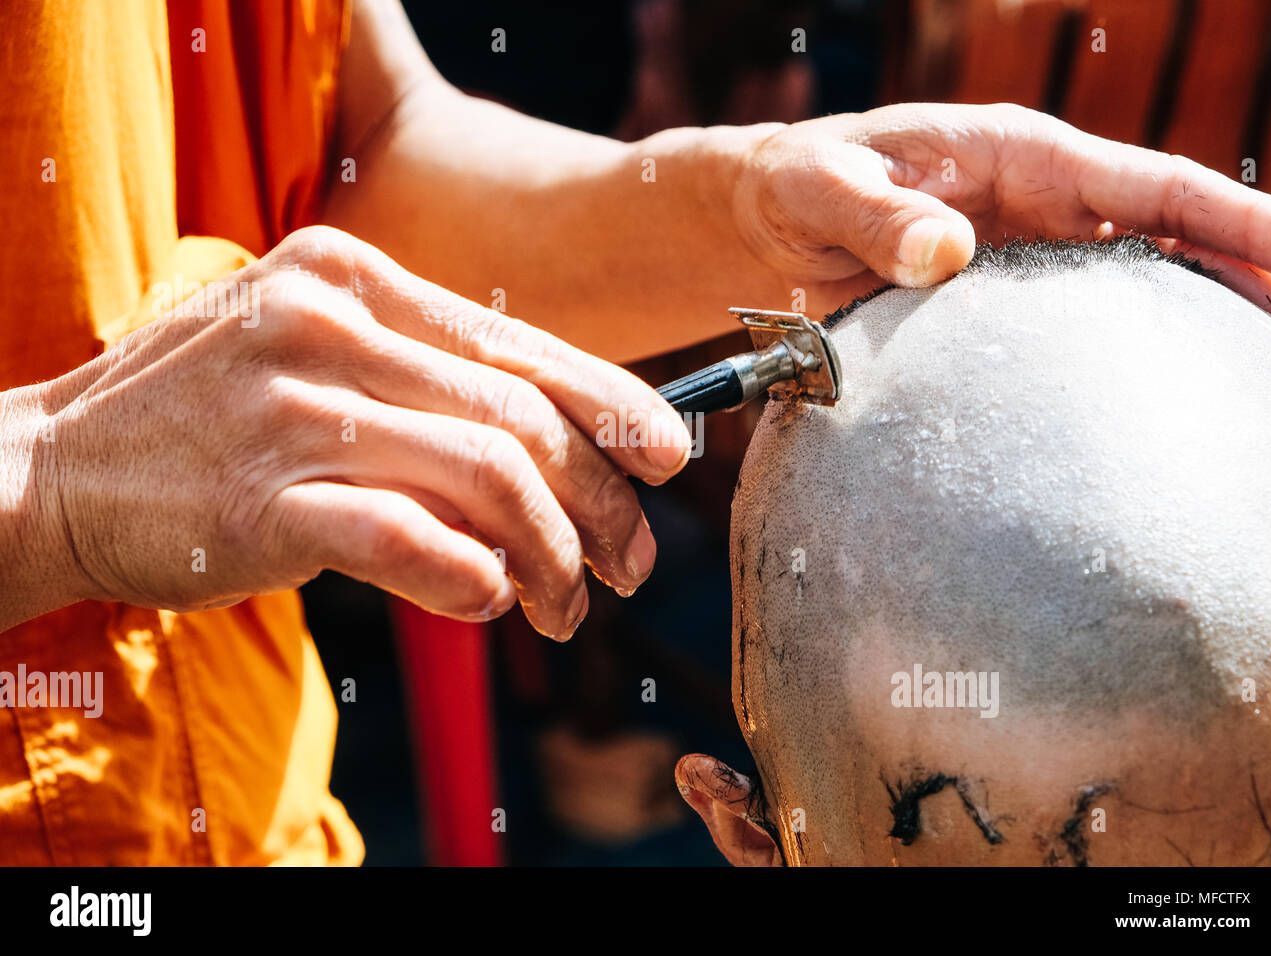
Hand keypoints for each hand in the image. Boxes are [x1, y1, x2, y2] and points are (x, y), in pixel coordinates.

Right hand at [4, 227, 690, 637]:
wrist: (53, 465)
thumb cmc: (209, 416)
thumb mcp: (316, 354)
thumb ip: (428, 384)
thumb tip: (565, 453)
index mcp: (354, 274)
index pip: (522, 343)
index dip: (614, 405)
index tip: (669, 457)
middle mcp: (329, 322)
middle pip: (522, 415)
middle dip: (601, 500)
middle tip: (631, 563)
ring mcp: (292, 406)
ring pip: (486, 476)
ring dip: (551, 556)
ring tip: (565, 606)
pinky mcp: (262, 497)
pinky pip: (407, 538)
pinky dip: (472, 577)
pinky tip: (492, 602)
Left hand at [732, 102, 1270, 332]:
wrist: (769, 215)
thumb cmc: (800, 183)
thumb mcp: (824, 188)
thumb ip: (878, 216)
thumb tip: (947, 254)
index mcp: (1022, 157)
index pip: (1153, 185)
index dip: (1239, 216)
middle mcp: (1045, 202)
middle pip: (1177, 238)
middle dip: (1256, 275)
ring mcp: (1031, 252)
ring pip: (1146, 283)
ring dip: (1212, 320)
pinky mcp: (1005, 300)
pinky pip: (1086, 326)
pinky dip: (1136, 353)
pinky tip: (1164, 400)